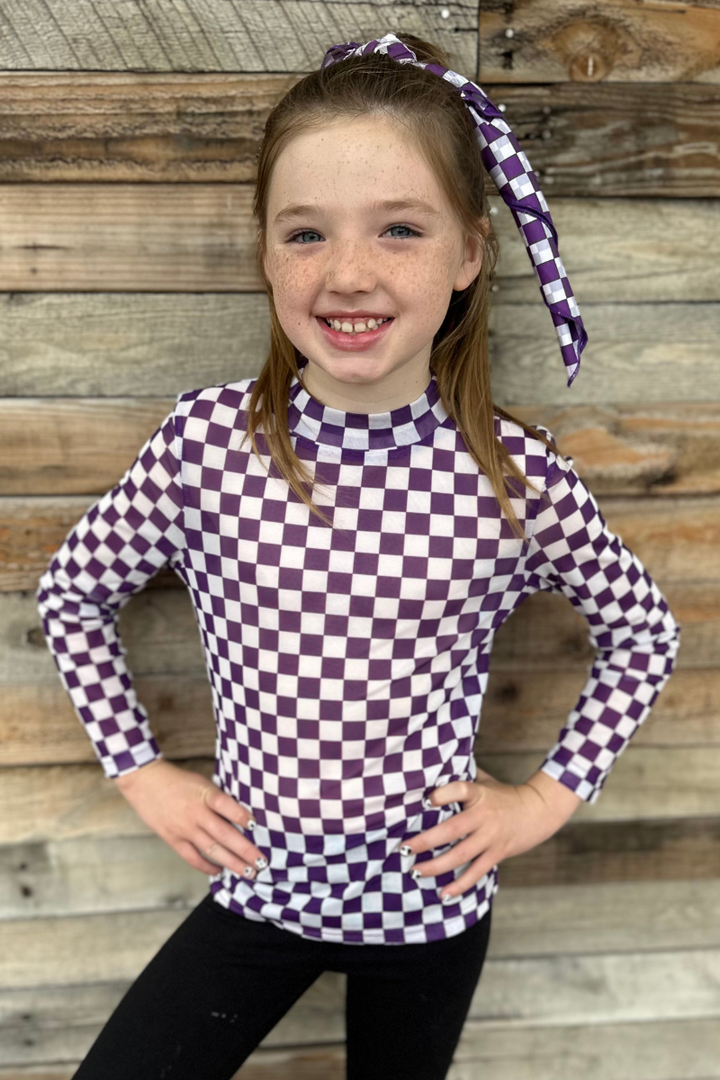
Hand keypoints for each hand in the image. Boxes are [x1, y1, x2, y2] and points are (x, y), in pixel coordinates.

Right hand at [113, 759, 266, 878]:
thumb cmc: (178, 780)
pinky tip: (220, 872)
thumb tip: (241, 817)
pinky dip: (207, 866)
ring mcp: (184, 828)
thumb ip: (218, 799)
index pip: (226, 805)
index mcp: (205, 794)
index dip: (242, 816)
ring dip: (232, 863)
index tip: (257, 825)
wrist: (145, 781)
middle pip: (224, 834)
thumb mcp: (202, 782)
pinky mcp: (173, 838)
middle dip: (245, 850)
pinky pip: (193, 857)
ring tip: (248, 872)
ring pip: (212, 849)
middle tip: (262, 863)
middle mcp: (196, 813)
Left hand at [403, 768, 572, 899]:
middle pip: (453, 829)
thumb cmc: (504, 794)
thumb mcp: (485, 781)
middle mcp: (484, 815)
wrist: (538, 810)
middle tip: (405, 849)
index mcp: (479, 793)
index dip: (443, 795)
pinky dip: (460, 884)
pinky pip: (477, 872)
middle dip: (426, 841)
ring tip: (416, 871)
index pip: (460, 790)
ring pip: (461, 854)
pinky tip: (444, 894)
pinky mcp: (497, 854)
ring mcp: (491, 837)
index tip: (425, 801)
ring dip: (437, 866)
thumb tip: (433, 768)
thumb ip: (463, 776)